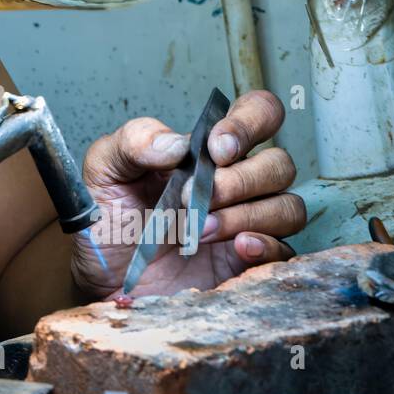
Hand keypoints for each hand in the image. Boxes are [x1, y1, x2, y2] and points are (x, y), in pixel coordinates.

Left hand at [71, 90, 305, 300]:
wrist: (105, 279)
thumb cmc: (110, 221)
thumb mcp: (104, 172)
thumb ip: (133, 142)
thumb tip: (176, 143)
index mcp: (206, 152)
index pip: (257, 114)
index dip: (249, 123)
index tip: (216, 149)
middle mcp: (235, 183)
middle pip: (278, 164)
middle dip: (240, 179)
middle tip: (195, 196)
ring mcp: (247, 223)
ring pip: (288, 206)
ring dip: (246, 214)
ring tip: (200, 229)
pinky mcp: (250, 264)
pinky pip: (285, 251)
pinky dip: (266, 245)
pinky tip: (237, 246)